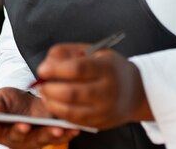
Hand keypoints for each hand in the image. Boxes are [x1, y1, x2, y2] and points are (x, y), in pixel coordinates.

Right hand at [0, 87, 79, 148]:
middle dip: (21, 131)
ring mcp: (33, 138)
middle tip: (24, 126)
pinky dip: (67, 133)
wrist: (27, 102)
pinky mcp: (49, 135)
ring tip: (57, 129)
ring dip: (49, 135)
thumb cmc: (9, 103)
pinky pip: (59, 137)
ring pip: (40, 139)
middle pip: (17, 137)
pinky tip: (73, 128)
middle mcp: (16, 138)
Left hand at [35, 43, 153, 129]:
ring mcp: (105, 110)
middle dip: (49, 89)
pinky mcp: (100, 123)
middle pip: (72, 93)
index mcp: (107, 68)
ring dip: (51, 103)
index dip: (55, 69)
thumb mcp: (93, 51)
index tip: (42, 69)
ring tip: (44, 94)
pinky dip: (60, 113)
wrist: (134, 91)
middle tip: (40, 84)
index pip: (78, 69)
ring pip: (71, 111)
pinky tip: (55, 104)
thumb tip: (46, 64)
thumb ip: (67, 52)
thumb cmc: (108, 67)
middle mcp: (108, 90)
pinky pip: (75, 122)